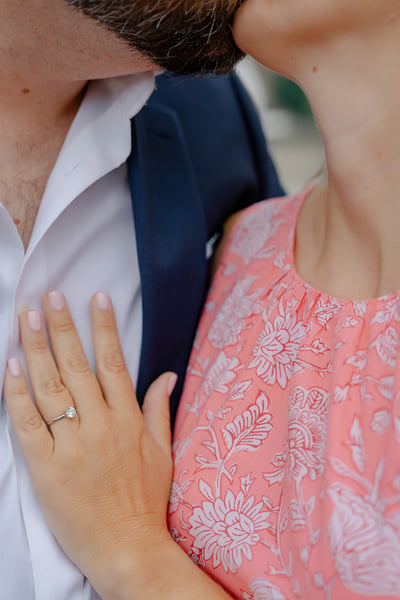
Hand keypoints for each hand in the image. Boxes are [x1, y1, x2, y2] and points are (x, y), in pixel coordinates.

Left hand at [4, 291, 176, 595]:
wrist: (127, 547)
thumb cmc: (145, 501)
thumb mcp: (162, 452)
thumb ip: (160, 409)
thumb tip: (167, 374)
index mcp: (128, 419)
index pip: (113, 362)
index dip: (103, 327)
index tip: (95, 298)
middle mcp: (101, 425)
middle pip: (77, 366)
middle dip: (62, 327)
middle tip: (50, 296)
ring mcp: (72, 445)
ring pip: (51, 387)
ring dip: (37, 349)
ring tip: (27, 318)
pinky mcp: (47, 467)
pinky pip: (28, 424)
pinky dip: (18, 394)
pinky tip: (10, 367)